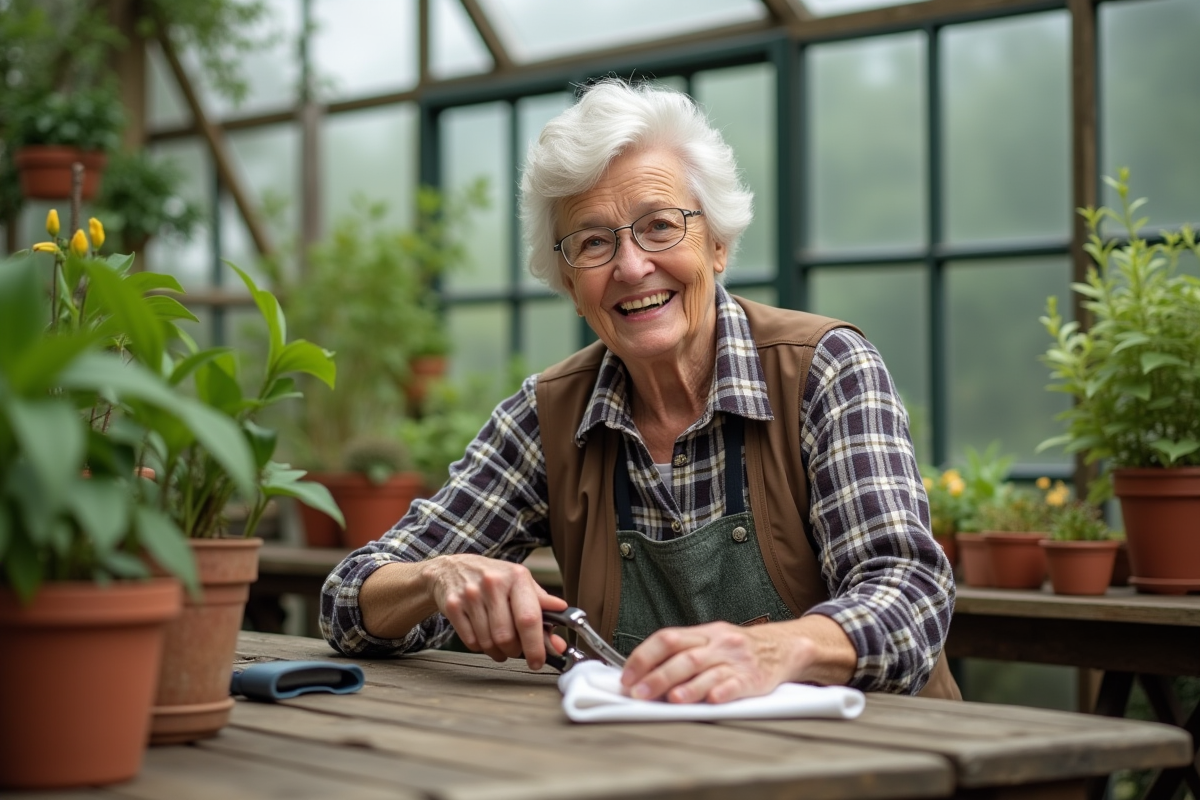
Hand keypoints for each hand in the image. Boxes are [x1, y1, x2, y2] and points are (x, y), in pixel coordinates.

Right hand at [427, 554, 567, 669]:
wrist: (453, 568)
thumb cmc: (495, 579)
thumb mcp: (522, 585)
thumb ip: (543, 611)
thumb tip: (560, 642)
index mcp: (517, 577)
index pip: (529, 618)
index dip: (536, 646)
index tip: (538, 661)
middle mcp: (493, 583)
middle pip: (506, 636)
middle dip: (514, 651)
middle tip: (516, 649)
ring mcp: (470, 594)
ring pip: (488, 642)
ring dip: (497, 652)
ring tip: (500, 643)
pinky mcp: (453, 606)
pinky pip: (471, 642)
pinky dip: (480, 647)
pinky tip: (483, 635)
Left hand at [619, 616, 855, 703]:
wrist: (783, 647)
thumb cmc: (737, 649)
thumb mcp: (709, 642)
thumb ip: (679, 655)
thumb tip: (642, 674)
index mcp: (702, 634)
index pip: (667, 639)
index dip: (644, 657)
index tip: (627, 676)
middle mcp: (717, 644)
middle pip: (684, 657)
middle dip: (658, 676)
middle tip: (639, 693)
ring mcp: (736, 661)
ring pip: (708, 671)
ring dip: (688, 686)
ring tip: (672, 699)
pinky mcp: (753, 679)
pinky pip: (736, 684)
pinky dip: (723, 692)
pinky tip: (712, 700)